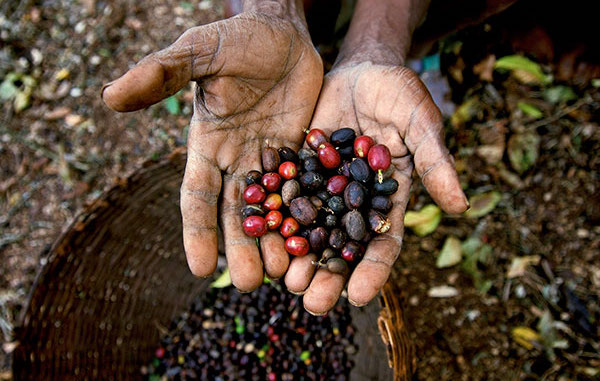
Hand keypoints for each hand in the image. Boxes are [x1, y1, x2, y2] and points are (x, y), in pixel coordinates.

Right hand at [102, 2, 322, 290]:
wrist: (282, 31)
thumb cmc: (236, 39)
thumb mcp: (199, 52)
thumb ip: (161, 73)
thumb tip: (109, 96)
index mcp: (207, 146)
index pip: (198, 197)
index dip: (198, 232)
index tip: (202, 268)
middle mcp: (237, 160)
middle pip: (237, 214)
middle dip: (243, 248)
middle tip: (253, 284)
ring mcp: (271, 160)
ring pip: (273, 210)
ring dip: (277, 242)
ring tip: (287, 273)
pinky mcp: (302, 154)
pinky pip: (304, 190)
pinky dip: (307, 216)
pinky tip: (318, 240)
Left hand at [284, 61, 467, 314]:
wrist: (362, 68)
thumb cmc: (400, 94)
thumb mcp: (420, 123)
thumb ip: (435, 161)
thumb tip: (461, 205)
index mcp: (388, 200)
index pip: (383, 243)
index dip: (373, 271)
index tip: (359, 298)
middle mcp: (355, 203)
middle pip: (343, 247)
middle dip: (330, 276)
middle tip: (312, 304)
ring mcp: (325, 189)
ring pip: (311, 231)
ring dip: (299, 258)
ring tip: (285, 282)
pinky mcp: (300, 171)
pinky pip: (286, 199)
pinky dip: (276, 219)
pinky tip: (263, 238)